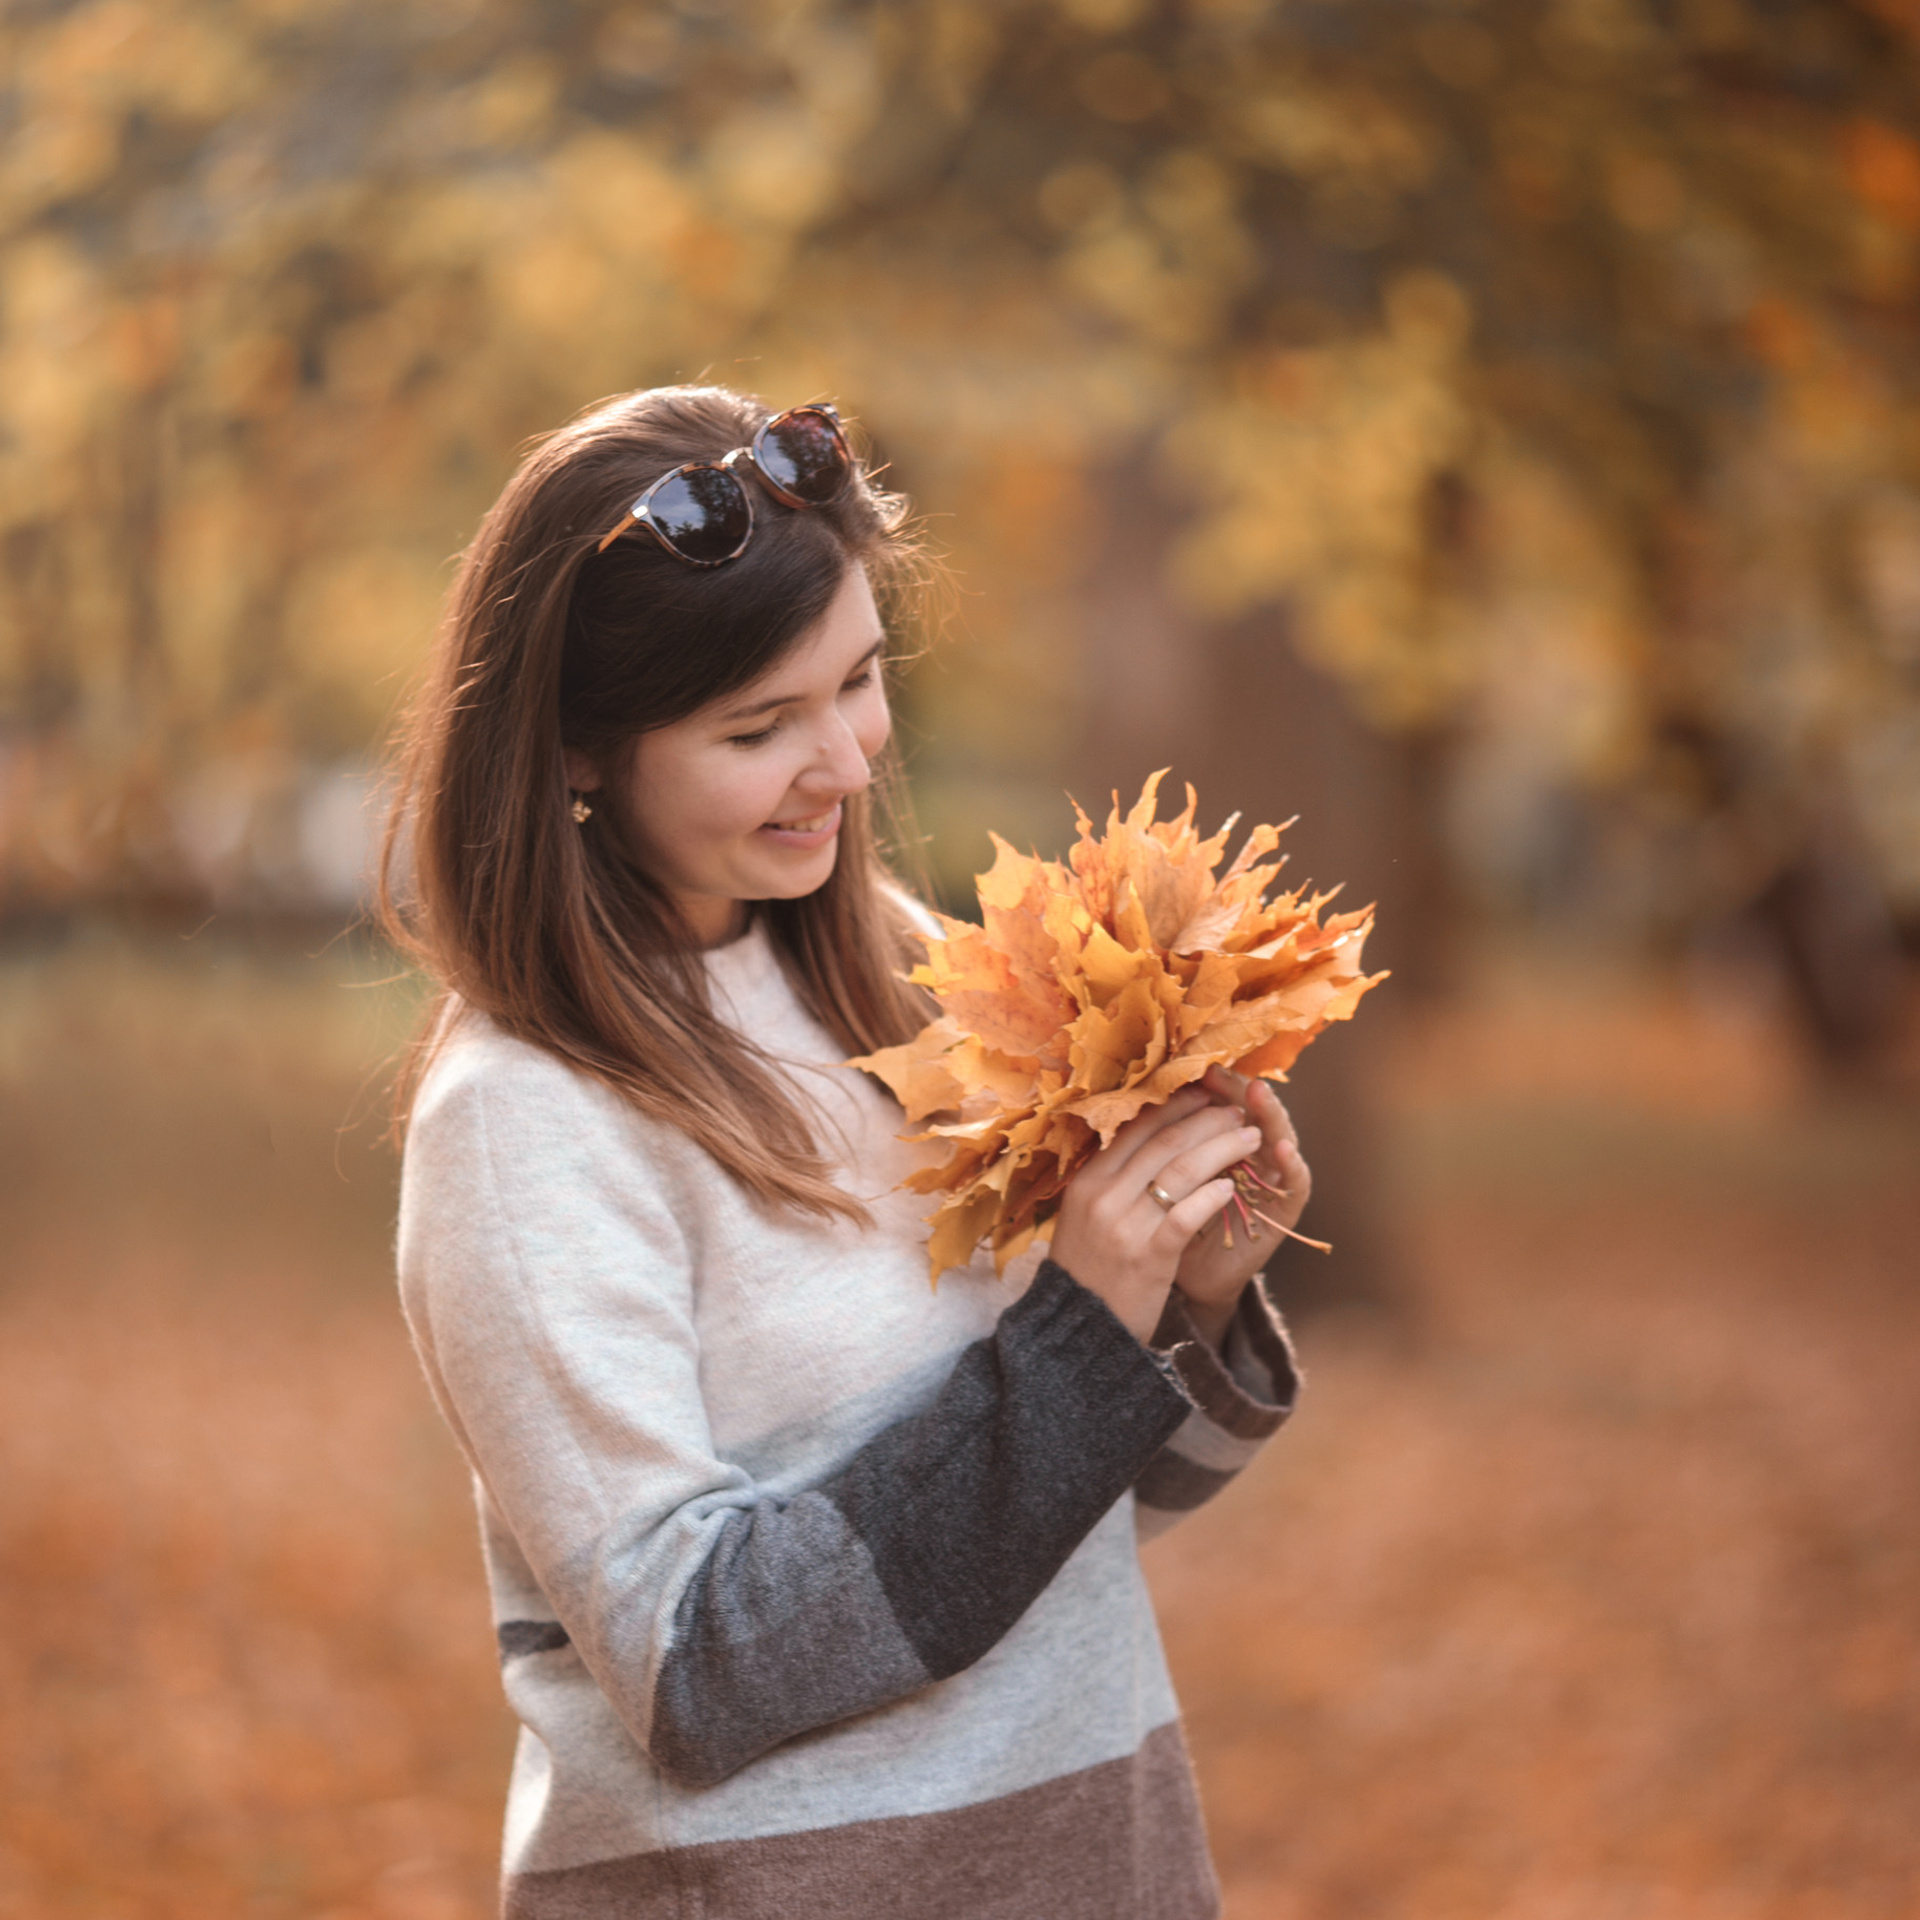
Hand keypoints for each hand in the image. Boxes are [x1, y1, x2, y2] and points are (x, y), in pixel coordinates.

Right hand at [1047, 1085, 1264, 1343]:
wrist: (1078, 1331)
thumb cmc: (1087, 1271)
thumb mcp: (1084, 1217)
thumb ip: (1110, 1180)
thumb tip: (1146, 1138)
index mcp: (1087, 1181)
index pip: (1136, 1128)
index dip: (1176, 1106)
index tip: (1205, 1094)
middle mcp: (1103, 1196)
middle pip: (1164, 1142)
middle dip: (1207, 1120)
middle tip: (1237, 1109)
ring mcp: (1125, 1226)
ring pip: (1181, 1170)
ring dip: (1221, 1147)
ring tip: (1250, 1136)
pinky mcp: (1148, 1257)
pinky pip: (1186, 1215)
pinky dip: (1211, 1196)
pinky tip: (1231, 1187)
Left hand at [1173, 1065, 1311, 1346]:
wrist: (1190, 1282)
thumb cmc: (1167, 1227)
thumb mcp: (1157, 1182)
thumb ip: (1155, 1146)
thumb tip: (1132, 1098)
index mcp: (1217, 1143)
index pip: (1219, 1104)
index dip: (1208, 1085)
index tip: (1192, 1064)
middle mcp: (1250, 1156)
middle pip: (1251, 1112)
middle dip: (1236, 1089)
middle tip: (1223, 1069)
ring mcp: (1271, 1182)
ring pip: (1279, 1137)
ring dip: (1271, 1113)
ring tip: (1259, 1092)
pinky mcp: (1285, 1212)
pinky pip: (1295, 1184)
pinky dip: (1291, 1165)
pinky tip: (1282, 1148)